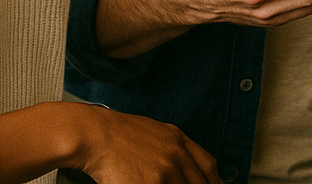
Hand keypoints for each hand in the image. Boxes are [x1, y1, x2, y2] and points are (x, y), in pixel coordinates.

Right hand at [75, 105, 220, 183]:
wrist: (97, 135)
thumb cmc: (121, 135)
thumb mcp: (156, 133)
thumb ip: (173, 149)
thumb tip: (183, 168)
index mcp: (179, 139)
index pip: (208, 166)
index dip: (214, 181)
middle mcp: (176, 154)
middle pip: (199, 183)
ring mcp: (165, 171)